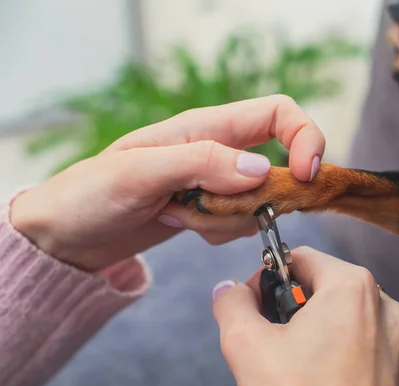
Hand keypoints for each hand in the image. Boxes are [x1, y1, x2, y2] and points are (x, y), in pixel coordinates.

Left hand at [10, 95, 324, 270]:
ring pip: (260, 202)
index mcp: (207, 127)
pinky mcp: (212, 210)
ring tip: (176, 214)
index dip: (305, 137)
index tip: (305, 176)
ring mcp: (217, 183)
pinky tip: (180, 224)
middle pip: (276, 169)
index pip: (279, 114)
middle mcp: (219, 151)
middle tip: (204, 210)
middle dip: (253, 201)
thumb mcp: (139, 173)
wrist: (68, 235)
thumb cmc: (90, 194)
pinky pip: (241, 224)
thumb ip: (200, 163)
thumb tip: (260, 170)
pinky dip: (218, 232)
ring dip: (227, 220)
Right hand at [212, 247, 398, 385]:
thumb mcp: (246, 347)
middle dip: (299, 308)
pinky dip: (352, 359)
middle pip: (329, 289)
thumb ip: (233, 305)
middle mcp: (387, 309)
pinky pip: (374, 353)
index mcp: (352, 288)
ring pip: (353, 321)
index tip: (257, 304)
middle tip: (276, 340)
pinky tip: (331, 384)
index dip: (272, 277)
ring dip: (326, 334)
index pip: (303, 259)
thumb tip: (229, 290)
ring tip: (303, 368)